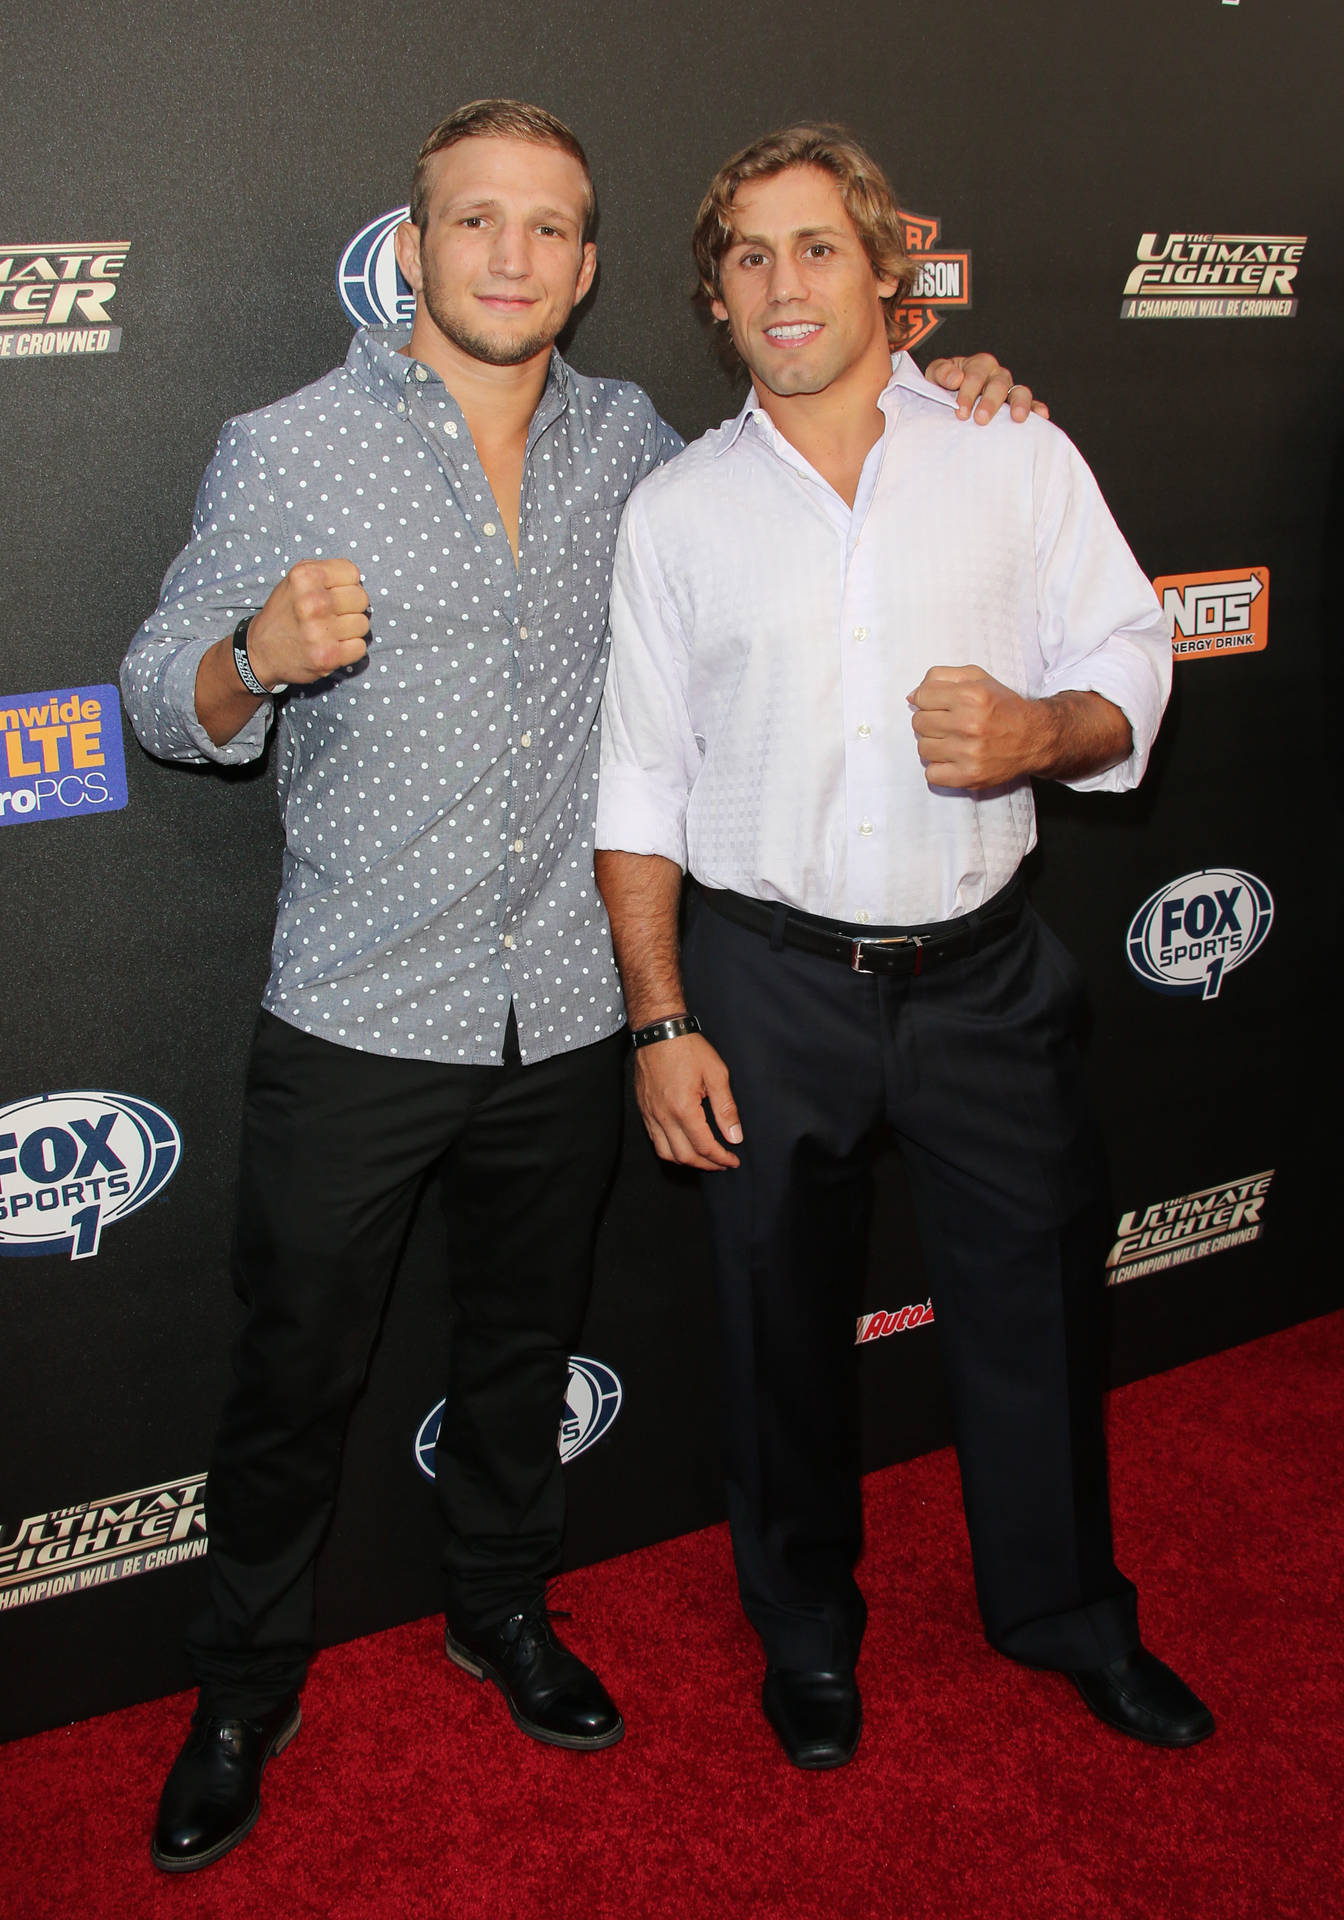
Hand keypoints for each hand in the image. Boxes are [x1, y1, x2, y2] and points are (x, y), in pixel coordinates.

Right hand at [245, 558, 369, 687]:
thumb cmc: (285, 612)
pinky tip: (332, 646)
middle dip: (350, 607)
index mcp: (305, 576)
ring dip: (350, 630)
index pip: (352, 573)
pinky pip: (360, 647)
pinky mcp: (328, 656)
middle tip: (330, 615)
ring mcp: (320, 631)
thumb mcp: (295, 579)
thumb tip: (357, 581)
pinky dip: (350, 649)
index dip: (344, 584)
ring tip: (329, 632)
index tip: (330, 593)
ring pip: (363, 624)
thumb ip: (326, 572)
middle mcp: (313, 602)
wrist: (260, 652)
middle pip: (361, 598)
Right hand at [634, 1033, 742, 1170]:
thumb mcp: (716, 1074)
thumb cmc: (687, 1047)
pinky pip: (655, 1140)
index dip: (721, 1158)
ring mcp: (650, 1114)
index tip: (733, 1161)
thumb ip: (726, 1108)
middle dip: (706, 1165)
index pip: (704, 1146)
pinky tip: (684, 1144)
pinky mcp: (644, 1110)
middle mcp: (663, 1116)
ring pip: (666, 1153)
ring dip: (687, 1161)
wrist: (658, 1030)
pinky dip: (671, 1150)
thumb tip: (734, 1136)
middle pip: (684, 1156)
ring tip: (705, 1159)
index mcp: (683, 1108)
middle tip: (722, 1163)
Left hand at [908, 664, 1044, 788]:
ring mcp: (968, 752)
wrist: (1034, 738)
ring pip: (923, 748)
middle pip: (919, 722)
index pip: (922, 696)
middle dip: (931, 721)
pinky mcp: (969, 776)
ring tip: (953, 741)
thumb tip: (911, 696)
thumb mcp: (977, 678)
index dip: (928, 700)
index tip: (940, 705)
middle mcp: (969, 723)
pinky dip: (939, 768)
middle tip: (949, 724)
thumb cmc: (1003, 707)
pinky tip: (954, 759)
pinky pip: (931, 774)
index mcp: (971, 695)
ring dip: (934, 745)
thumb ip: (941, 677)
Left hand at [923, 353, 1048, 424]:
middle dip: (990, 402)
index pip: (975, 375)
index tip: (961, 412)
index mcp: (978, 365)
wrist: (949, 397)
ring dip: (1019, 403)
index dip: (968, 393)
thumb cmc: (944, 386)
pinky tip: (1041, 417)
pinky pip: (1032, 403)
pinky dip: (1037, 408)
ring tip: (1017, 418)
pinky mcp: (1018, 404)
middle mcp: (996, 375)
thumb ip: (941, 373)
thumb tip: (956, 378)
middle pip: (998, 384)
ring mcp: (1009, 389)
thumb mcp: (935, 376)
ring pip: (1019, 391)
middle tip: (981, 419)